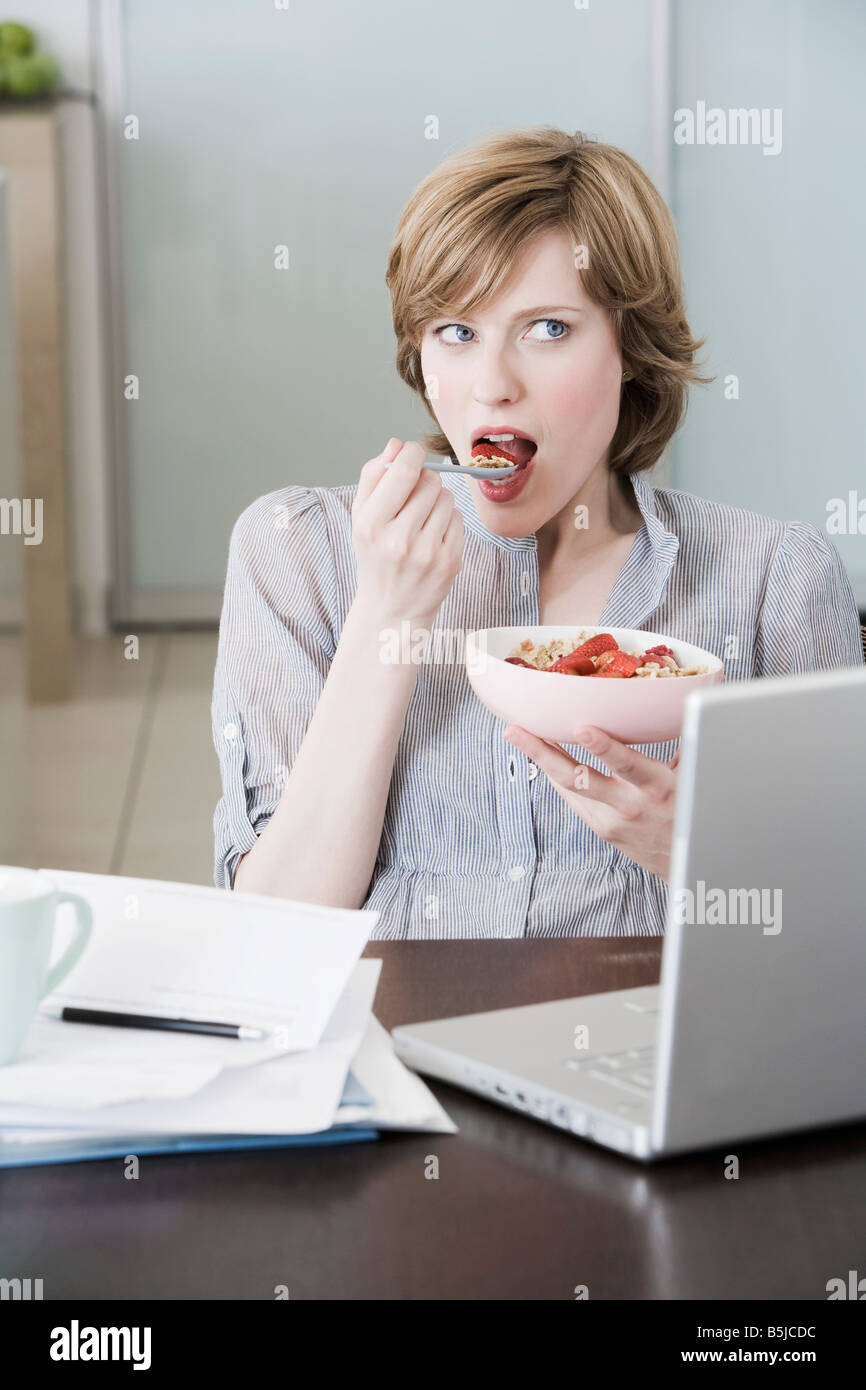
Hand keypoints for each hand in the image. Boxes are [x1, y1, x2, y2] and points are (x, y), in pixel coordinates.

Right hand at [351, 438, 463, 627]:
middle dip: (424, 481)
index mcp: (372, 524)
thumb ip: (373, 476)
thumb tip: (397, 444)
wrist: (391, 611)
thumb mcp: (360, 518)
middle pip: (430, 481)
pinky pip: (458, 519)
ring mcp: (428, 552)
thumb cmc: (375, 557)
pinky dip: (447, 521)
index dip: (413, 454)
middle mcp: (399, 539)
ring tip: (421, 520)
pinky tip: (433, 536)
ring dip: (437, 501)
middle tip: (413, 498)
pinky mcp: (450, 562)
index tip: (413, 454)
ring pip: (447, 498)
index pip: (404, 472)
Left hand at [503, 723, 680, 880]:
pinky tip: (546, 756)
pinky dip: (559, 776)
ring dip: (542, 760)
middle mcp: (630, 805)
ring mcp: (612, 821)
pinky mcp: (602, 830)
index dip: (603, 746)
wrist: (691, 865)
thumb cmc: (694, 813)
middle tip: (516, 731)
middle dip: (543, 752)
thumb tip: (675, 706)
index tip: (581, 728)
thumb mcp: (694, 777)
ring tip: (519, 735)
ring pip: (568, 787)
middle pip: (577, 778)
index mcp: (659, 787)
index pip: (626, 764)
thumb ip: (681, 745)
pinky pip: (575, 798)